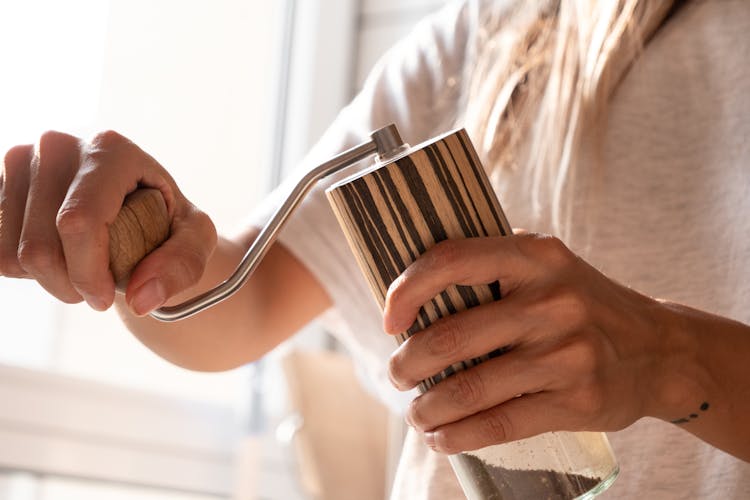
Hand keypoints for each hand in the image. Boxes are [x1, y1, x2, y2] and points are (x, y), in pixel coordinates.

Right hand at [0, 130, 215, 314]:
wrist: (131, 205)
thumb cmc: (166, 220)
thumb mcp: (196, 238)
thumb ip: (183, 264)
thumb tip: (143, 298)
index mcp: (111, 150)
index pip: (79, 222)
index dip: (88, 273)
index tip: (105, 298)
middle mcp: (58, 146)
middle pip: (40, 245)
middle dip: (71, 285)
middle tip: (100, 290)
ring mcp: (20, 161)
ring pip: (13, 252)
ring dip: (48, 281)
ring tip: (81, 269)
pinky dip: (25, 270)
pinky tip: (56, 255)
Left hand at [382, 234, 694, 452]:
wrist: (660, 349)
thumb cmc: (582, 305)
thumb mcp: (547, 268)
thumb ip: (493, 269)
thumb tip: (413, 292)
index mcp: (535, 256)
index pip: (452, 261)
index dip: (407, 290)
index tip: (390, 320)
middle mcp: (552, 300)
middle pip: (452, 335)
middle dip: (409, 363)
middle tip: (398, 374)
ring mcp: (567, 352)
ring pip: (470, 388)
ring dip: (427, 407)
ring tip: (416, 413)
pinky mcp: (577, 400)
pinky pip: (500, 424)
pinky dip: (458, 436)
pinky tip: (441, 438)